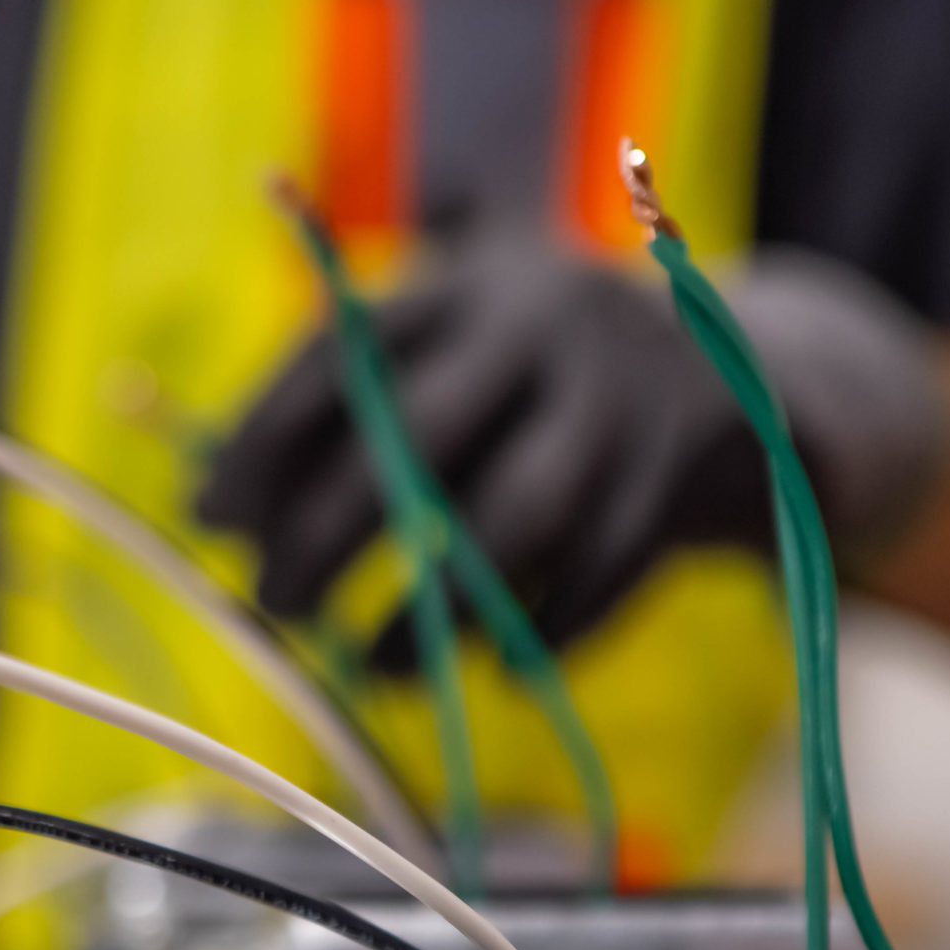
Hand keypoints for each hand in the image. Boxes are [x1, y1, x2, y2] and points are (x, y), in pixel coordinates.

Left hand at [198, 238, 948, 652]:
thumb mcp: (457, 356)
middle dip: (328, 529)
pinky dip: (535, 632)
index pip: (343, 351)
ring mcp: (623, 402)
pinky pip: (595, 576)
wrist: (741, 381)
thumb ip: (350, 409)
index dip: (262, 437)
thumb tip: (219, 505)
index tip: (208, 514)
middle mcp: (545, 325)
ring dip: (427, 608)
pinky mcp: (681, 478)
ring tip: (366, 666)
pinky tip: (480, 665)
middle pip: (416, 435)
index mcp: (467, 282)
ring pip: (512, 518)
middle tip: (272, 599)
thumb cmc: (536, 386)